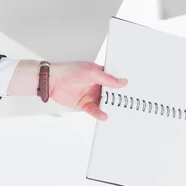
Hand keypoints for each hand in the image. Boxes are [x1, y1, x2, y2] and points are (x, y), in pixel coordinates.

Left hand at [8, 60, 126, 119]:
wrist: (52, 81)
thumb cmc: (69, 71)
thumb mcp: (92, 73)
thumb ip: (108, 79)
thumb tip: (122, 82)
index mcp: (101, 75)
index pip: (116, 80)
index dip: (123, 86)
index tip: (132, 91)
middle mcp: (98, 85)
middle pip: (112, 93)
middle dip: (119, 98)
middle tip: (128, 103)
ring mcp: (92, 95)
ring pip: (105, 103)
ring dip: (110, 107)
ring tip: (118, 111)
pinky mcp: (85, 104)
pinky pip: (95, 110)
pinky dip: (99, 113)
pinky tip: (104, 115)